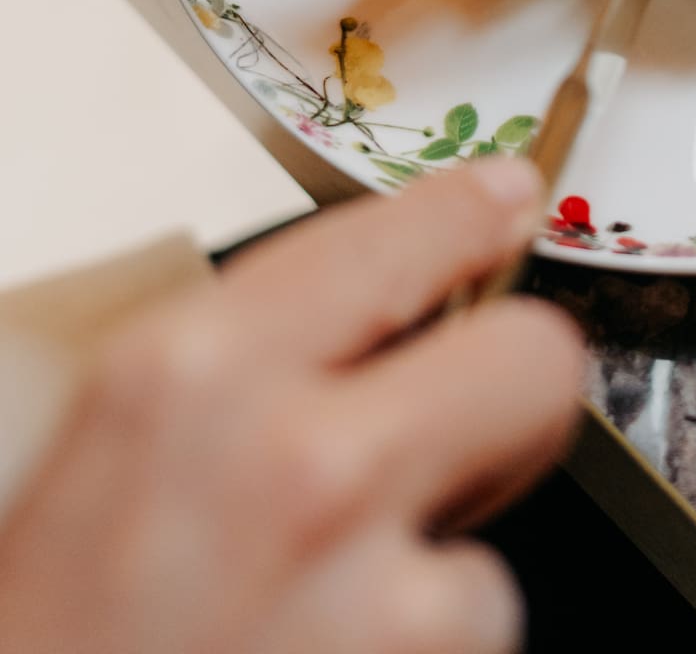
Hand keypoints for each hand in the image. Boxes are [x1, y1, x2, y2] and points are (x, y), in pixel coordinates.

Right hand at [0, 159, 581, 653]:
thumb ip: (243, 366)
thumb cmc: (47, 637)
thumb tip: (373, 320)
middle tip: (466, 435)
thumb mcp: (114, 450)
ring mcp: (362, 584)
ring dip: (438, 579)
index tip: (505, 203)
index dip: (470, 217)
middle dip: (512, 393)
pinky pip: (482, 634)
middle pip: (531, 354)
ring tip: (336, 617)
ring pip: (507, 533)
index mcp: (187, 373)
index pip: (394, 238)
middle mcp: (287, 460)